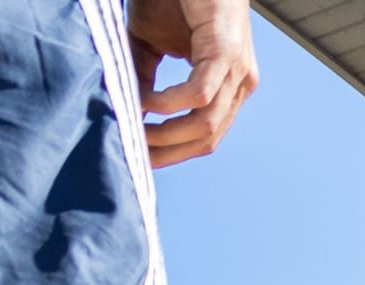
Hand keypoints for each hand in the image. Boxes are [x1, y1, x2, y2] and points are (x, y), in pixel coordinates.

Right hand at [128, 0, 259, 167]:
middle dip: (169, 151)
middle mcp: (239, 84)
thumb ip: (142, 78)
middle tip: (134, 152)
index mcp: (228, 86)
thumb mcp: (149, 45)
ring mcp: (237, 71)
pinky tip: (145, 102)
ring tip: (135, 130)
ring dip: (167, 133)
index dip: (175, 151)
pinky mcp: (226, 53)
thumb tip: (125, 112)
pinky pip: (200, 94)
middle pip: (208, 138)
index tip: (142, 158)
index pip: (206, 134)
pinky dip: (170, 104)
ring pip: (207, 123)